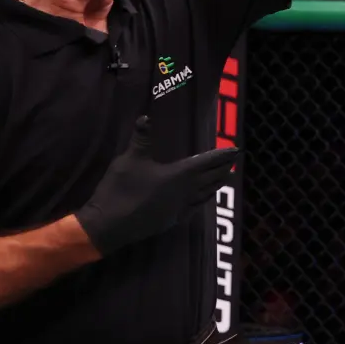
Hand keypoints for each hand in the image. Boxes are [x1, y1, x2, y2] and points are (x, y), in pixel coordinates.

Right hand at [74, 116, 240, 255]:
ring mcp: (180, 208)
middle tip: (235, 162)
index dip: (222, 155)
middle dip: (223, 168)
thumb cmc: (121, 189)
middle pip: (211, 178)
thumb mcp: (129, 159)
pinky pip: (196, 207)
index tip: (236, 150)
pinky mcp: (172, 220)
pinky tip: (205, 199)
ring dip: (217, 184)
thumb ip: (140, 139)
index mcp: (179, 175)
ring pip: (206, 193)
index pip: (207, 162)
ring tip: (225, 177)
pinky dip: (204, 199)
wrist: (108, 226)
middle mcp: (186, 191)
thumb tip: (145, 117)